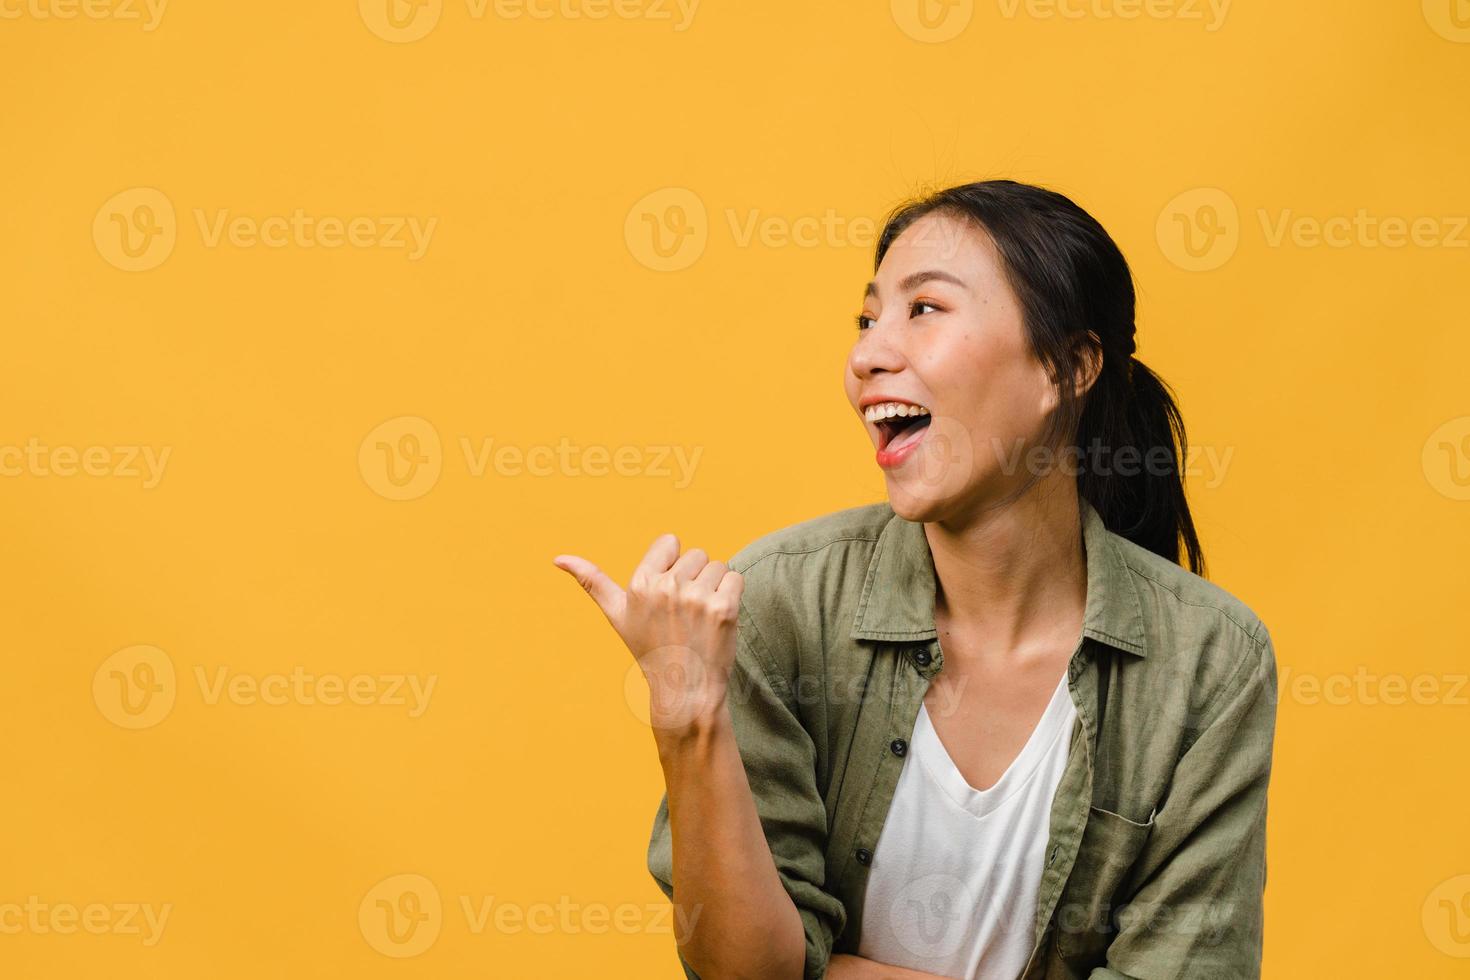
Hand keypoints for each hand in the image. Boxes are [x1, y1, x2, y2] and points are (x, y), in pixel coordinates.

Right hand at [553, 534, 743, 731]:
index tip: (668, 595)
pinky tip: (718, 620)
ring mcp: (695, 598)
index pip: (670, 542)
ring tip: (701, 618)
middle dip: (695, 578)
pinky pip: (735, 578)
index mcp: (638, 583)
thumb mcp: (617, 615)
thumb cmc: (651, 649)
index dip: (673, 565)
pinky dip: (732, 596)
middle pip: (696, 554)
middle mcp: (665, 587)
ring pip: (717, 566)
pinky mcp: (723, 608)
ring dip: (715, 588)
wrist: (684, 691)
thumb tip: (557, 558)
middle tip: (685, 614)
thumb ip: (591, 582)